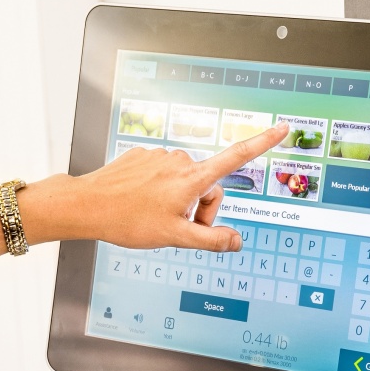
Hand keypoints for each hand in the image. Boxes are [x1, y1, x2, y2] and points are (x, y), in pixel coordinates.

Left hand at [20, 122, 289, 251]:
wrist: (88, 205)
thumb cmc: (128, 221)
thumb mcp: (175, 237)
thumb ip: (210, 240)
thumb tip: (236, 242)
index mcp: (191, 179)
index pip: (236, 158)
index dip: (262, 144)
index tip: (281, 128)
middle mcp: (179, 162)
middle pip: (208, 186)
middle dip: (201, 208)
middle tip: (178, 227)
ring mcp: (161, 158)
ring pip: (186, 181)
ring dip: (180, 200)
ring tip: (155, 216)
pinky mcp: (144, 157)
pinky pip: (164, 175)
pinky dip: (161, 190)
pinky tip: (142, 202)